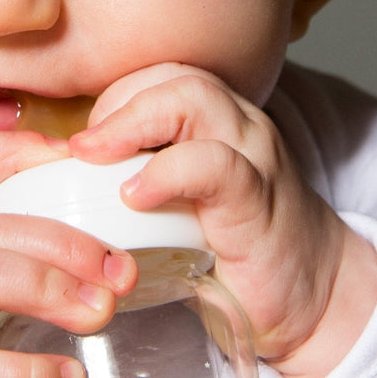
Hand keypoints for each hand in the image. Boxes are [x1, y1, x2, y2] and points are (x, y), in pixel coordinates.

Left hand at [69, 64, 376, 377]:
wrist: (312, 301)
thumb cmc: (234, 253)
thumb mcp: (181, 206)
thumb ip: (139, 179)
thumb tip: (64, 181)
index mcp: (219, 123)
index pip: (161, 75)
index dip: (115, 96)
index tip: (82, 141)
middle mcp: (240, 127)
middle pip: (176, 75)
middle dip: (117, 101)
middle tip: (78, 148)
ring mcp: (254, 159)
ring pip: (195, 99)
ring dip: (132, 121)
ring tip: (93, 157)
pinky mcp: (259, 202)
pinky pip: (214, 164)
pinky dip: (165, 172)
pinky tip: (134, 195)